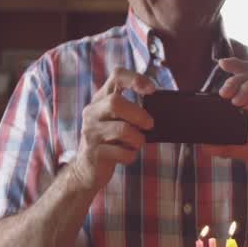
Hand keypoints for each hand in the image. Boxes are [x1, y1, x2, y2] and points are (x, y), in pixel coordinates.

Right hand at [66, 68, 156, 192]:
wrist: (86, 170)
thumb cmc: (111, 142)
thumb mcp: (117, 121)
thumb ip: (131, 111)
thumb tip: (161, 108)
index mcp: (101, 99)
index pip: (116, 76)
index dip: (135, 78)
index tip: (152, 90)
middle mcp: (92, 112)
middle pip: (115, 102)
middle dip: (139, 114)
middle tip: (149, 125)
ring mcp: (90, 132)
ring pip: (122, 129)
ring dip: (137, 138)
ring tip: (137, 143)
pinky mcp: (93, 153)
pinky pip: (122, 152)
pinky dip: (131, 155)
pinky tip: (127, 155)